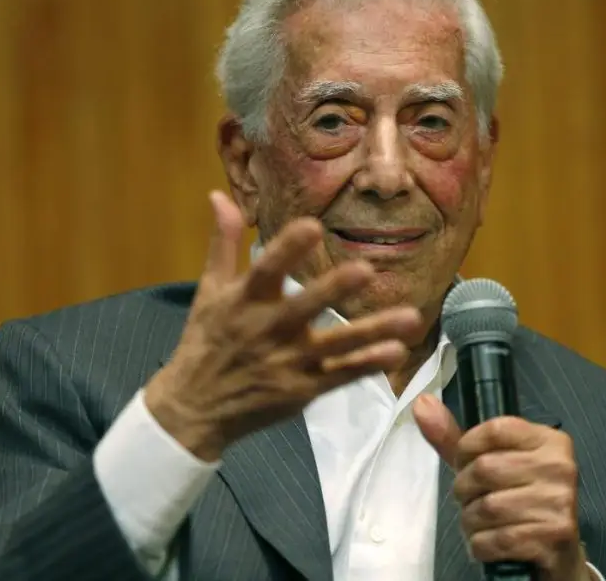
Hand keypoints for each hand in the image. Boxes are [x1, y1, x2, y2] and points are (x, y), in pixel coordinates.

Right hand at [145, 191, 423, 460]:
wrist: (194, 409)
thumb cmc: (206, 342)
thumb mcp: (209, 291)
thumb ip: (224, 243)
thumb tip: (220, 195)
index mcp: (244, 301)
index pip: (266, 270)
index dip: (287, 248)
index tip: (312, 225)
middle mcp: (268, 329)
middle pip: (304, 307)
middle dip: (333, 290)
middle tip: (365, 270)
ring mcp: (289, 362)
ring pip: (336, 345)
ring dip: (372, 331)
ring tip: (411, 318)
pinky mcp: (304, 389)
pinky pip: (341, 376)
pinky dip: (368, 365)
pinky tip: (396, 351)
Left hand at [414, 395, 589, 580]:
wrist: (557, 552)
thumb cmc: (518, 501)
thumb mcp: (490, 463)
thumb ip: (455, 437)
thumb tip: (422, 403)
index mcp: (549, 440)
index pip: (494, 429)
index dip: (466, 448)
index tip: (464, 463)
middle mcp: (560, 467)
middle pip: (485, 468)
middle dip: (465, 490)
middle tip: (471, 500)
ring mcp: (560, 502)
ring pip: (487, 507)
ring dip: (471, 521)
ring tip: (480, 523)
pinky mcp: (554, 536)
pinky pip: (496, 540)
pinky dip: (481, 545)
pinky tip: (490, 543)